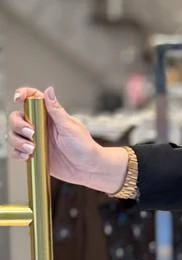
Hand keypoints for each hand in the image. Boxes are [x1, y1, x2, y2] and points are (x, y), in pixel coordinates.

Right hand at [7, 86, 126, 192]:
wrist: (88, 169)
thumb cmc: (84, 147)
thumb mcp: (70, 126)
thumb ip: (56, 110)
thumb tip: (49, 90)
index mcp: (49, 115)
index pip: (31, 99)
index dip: (22, 95)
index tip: (17, 99)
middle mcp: (39, 126)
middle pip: (17, 118)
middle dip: (18, 125)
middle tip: (31, 133)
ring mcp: (35, 140)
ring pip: (14, 135)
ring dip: (18, 141)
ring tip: (32, 149)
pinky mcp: (34, 155)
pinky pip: (17, 152)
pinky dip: (18, 153)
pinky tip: (27, 156)